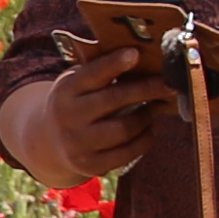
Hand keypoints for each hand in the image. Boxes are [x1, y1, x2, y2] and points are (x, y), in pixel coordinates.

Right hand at [18, 32, 175, 181]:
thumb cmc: (77, 101)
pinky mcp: (90, 165)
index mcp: (67, 89)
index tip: (135, 53)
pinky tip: (147, 129)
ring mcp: (78, 143)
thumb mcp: (79, 82)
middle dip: (146, 89)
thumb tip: (145, 52)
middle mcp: (68, 117)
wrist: (48, 141)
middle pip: (114, 100)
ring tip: (154, 107)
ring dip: (146, 116)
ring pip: (124, 129)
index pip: (92, 74)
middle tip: (170, 83)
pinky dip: (145, 138)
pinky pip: (128, 152)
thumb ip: (103, 69)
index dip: (114, 63)